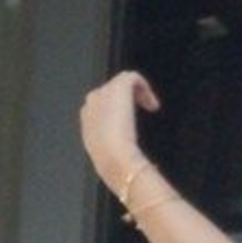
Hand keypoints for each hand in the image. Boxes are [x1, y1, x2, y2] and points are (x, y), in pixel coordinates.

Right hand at [79, 70, 161, 187]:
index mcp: (88, 121)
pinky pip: (132, 77)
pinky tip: (153, 105)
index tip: (130, 125)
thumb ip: (115, 152)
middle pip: (109, 92)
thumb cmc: (112, 165)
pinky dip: (145, 88)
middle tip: (140, 113)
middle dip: (125, 100)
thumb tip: (129, 162)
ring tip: (149, 107)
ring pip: (120, 84)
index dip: (117, 112)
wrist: (115, 158)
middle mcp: (92, 104)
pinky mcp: (118, 88)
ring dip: (136, 93)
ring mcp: (103, 94)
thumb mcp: (110, 160)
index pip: (100, 107)